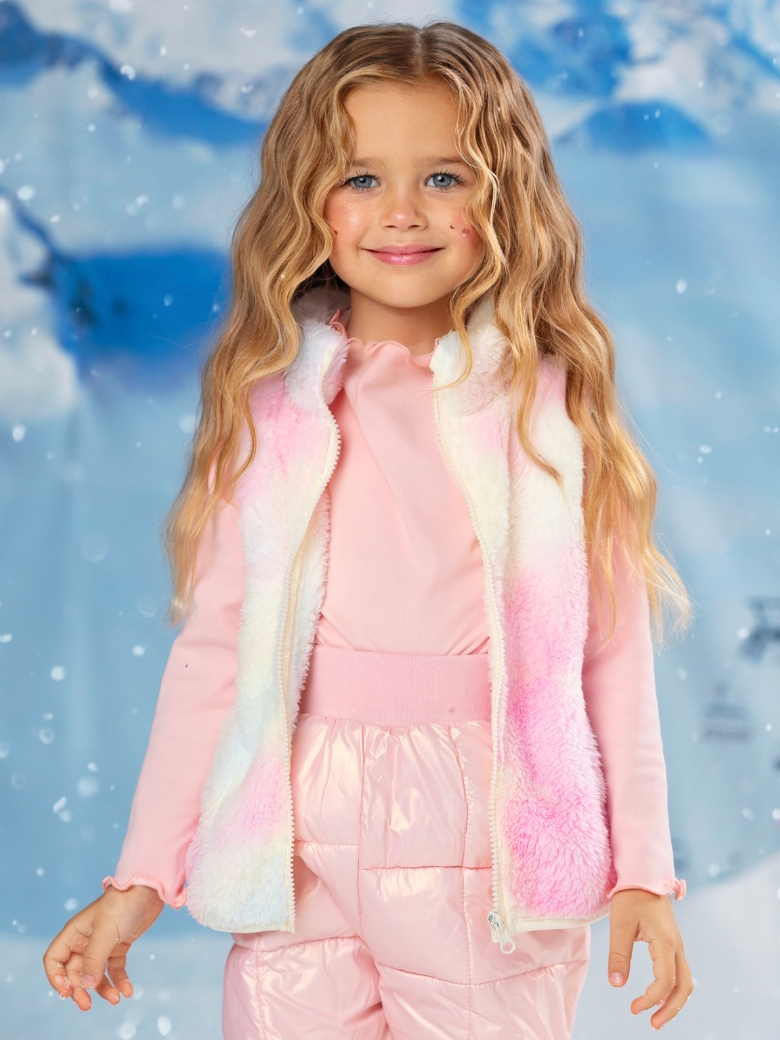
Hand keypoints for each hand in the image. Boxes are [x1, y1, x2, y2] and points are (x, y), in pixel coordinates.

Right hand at [43, 884, 163, 1010]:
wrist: (149, 889)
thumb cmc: (122, 904)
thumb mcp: (105, 932)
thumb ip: (93, 960)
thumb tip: (86, 986)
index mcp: (74, 933)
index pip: (54, 959)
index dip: (56, 978)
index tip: (67, 992)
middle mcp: (85, 940)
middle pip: (75, 972)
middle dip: (81, 990)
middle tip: (89, 1005)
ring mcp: (102, 944)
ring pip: (95, 974)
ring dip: (103, 988)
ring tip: (116, 999)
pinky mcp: (119, 945)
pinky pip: (114, 968)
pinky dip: (119, 980)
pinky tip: (127, 990)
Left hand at [608, 888, 692, 1029]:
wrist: (643, 875)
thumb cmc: (630, 897)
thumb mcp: (620, 925)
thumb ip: (618, 955)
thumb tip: (617, 985)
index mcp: (666, 943)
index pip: (665, 981)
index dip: (650, 998)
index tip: (633, 1008)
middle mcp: (676, 946)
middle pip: (683, 987)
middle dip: (670, 1009)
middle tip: (652, 1023)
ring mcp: (677, 945)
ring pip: (684, 981)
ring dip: (673, 1001)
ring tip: (655, 1016)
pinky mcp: (672, 943)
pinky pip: (679, 972)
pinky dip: (672, 988)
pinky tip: (657, 995)